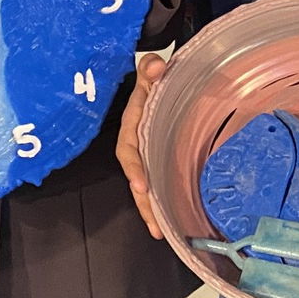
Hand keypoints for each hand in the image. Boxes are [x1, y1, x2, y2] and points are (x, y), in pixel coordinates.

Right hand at [116, 52, 166, 238]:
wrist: (157, 80)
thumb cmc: (154, 78)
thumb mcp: (151, 71)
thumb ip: (152, 69)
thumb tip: (156, 65)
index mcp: (132, 124)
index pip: (129, 149)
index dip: (135, 168)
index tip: (143, 185)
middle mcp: (136, 143)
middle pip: (135, 176)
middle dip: (142, 202)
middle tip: (154, 224)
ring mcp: (146, 153)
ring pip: (144, 185)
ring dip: (149, 208)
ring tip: (159, 232)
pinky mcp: (156, 159)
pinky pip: (155, 182)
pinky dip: (159, 201)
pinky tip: (169, 220)